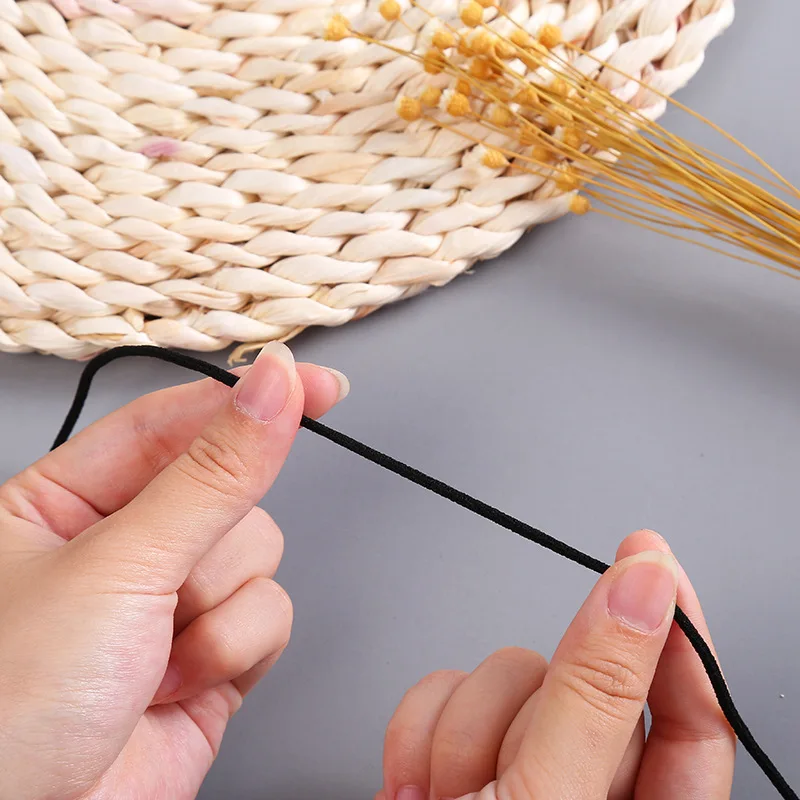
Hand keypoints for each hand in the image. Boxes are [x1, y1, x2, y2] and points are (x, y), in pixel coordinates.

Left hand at [0, 343, 348, 799]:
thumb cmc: (6, 711)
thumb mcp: (117, 565)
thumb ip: (212, 473)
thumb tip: (272, 389)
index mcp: (68, 501)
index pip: (177, 419)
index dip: (250, 397)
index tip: (316, 384)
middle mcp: (123, 546)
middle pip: (231, 491)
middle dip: (211, 547)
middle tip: (165, 583)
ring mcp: (171, 601)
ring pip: (259, 553)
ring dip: (218, 608)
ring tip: (157, 652)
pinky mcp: (213, 654)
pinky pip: (271, 614)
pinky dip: (235, 651)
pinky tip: (180, 684)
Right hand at [378, 531, 735, 799]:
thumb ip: (596, 692)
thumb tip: (646, 589)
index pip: (693, 713)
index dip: (675, 632)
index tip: (652, 559)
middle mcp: (585, 797)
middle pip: (578, 682)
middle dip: (520, 708)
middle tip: (497, 766)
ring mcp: (517, 776)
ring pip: (504, 677)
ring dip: (458, 730)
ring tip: (442, 799)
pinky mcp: (457, 761)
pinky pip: (443, 693)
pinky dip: (417, 730)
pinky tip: (413, 787)